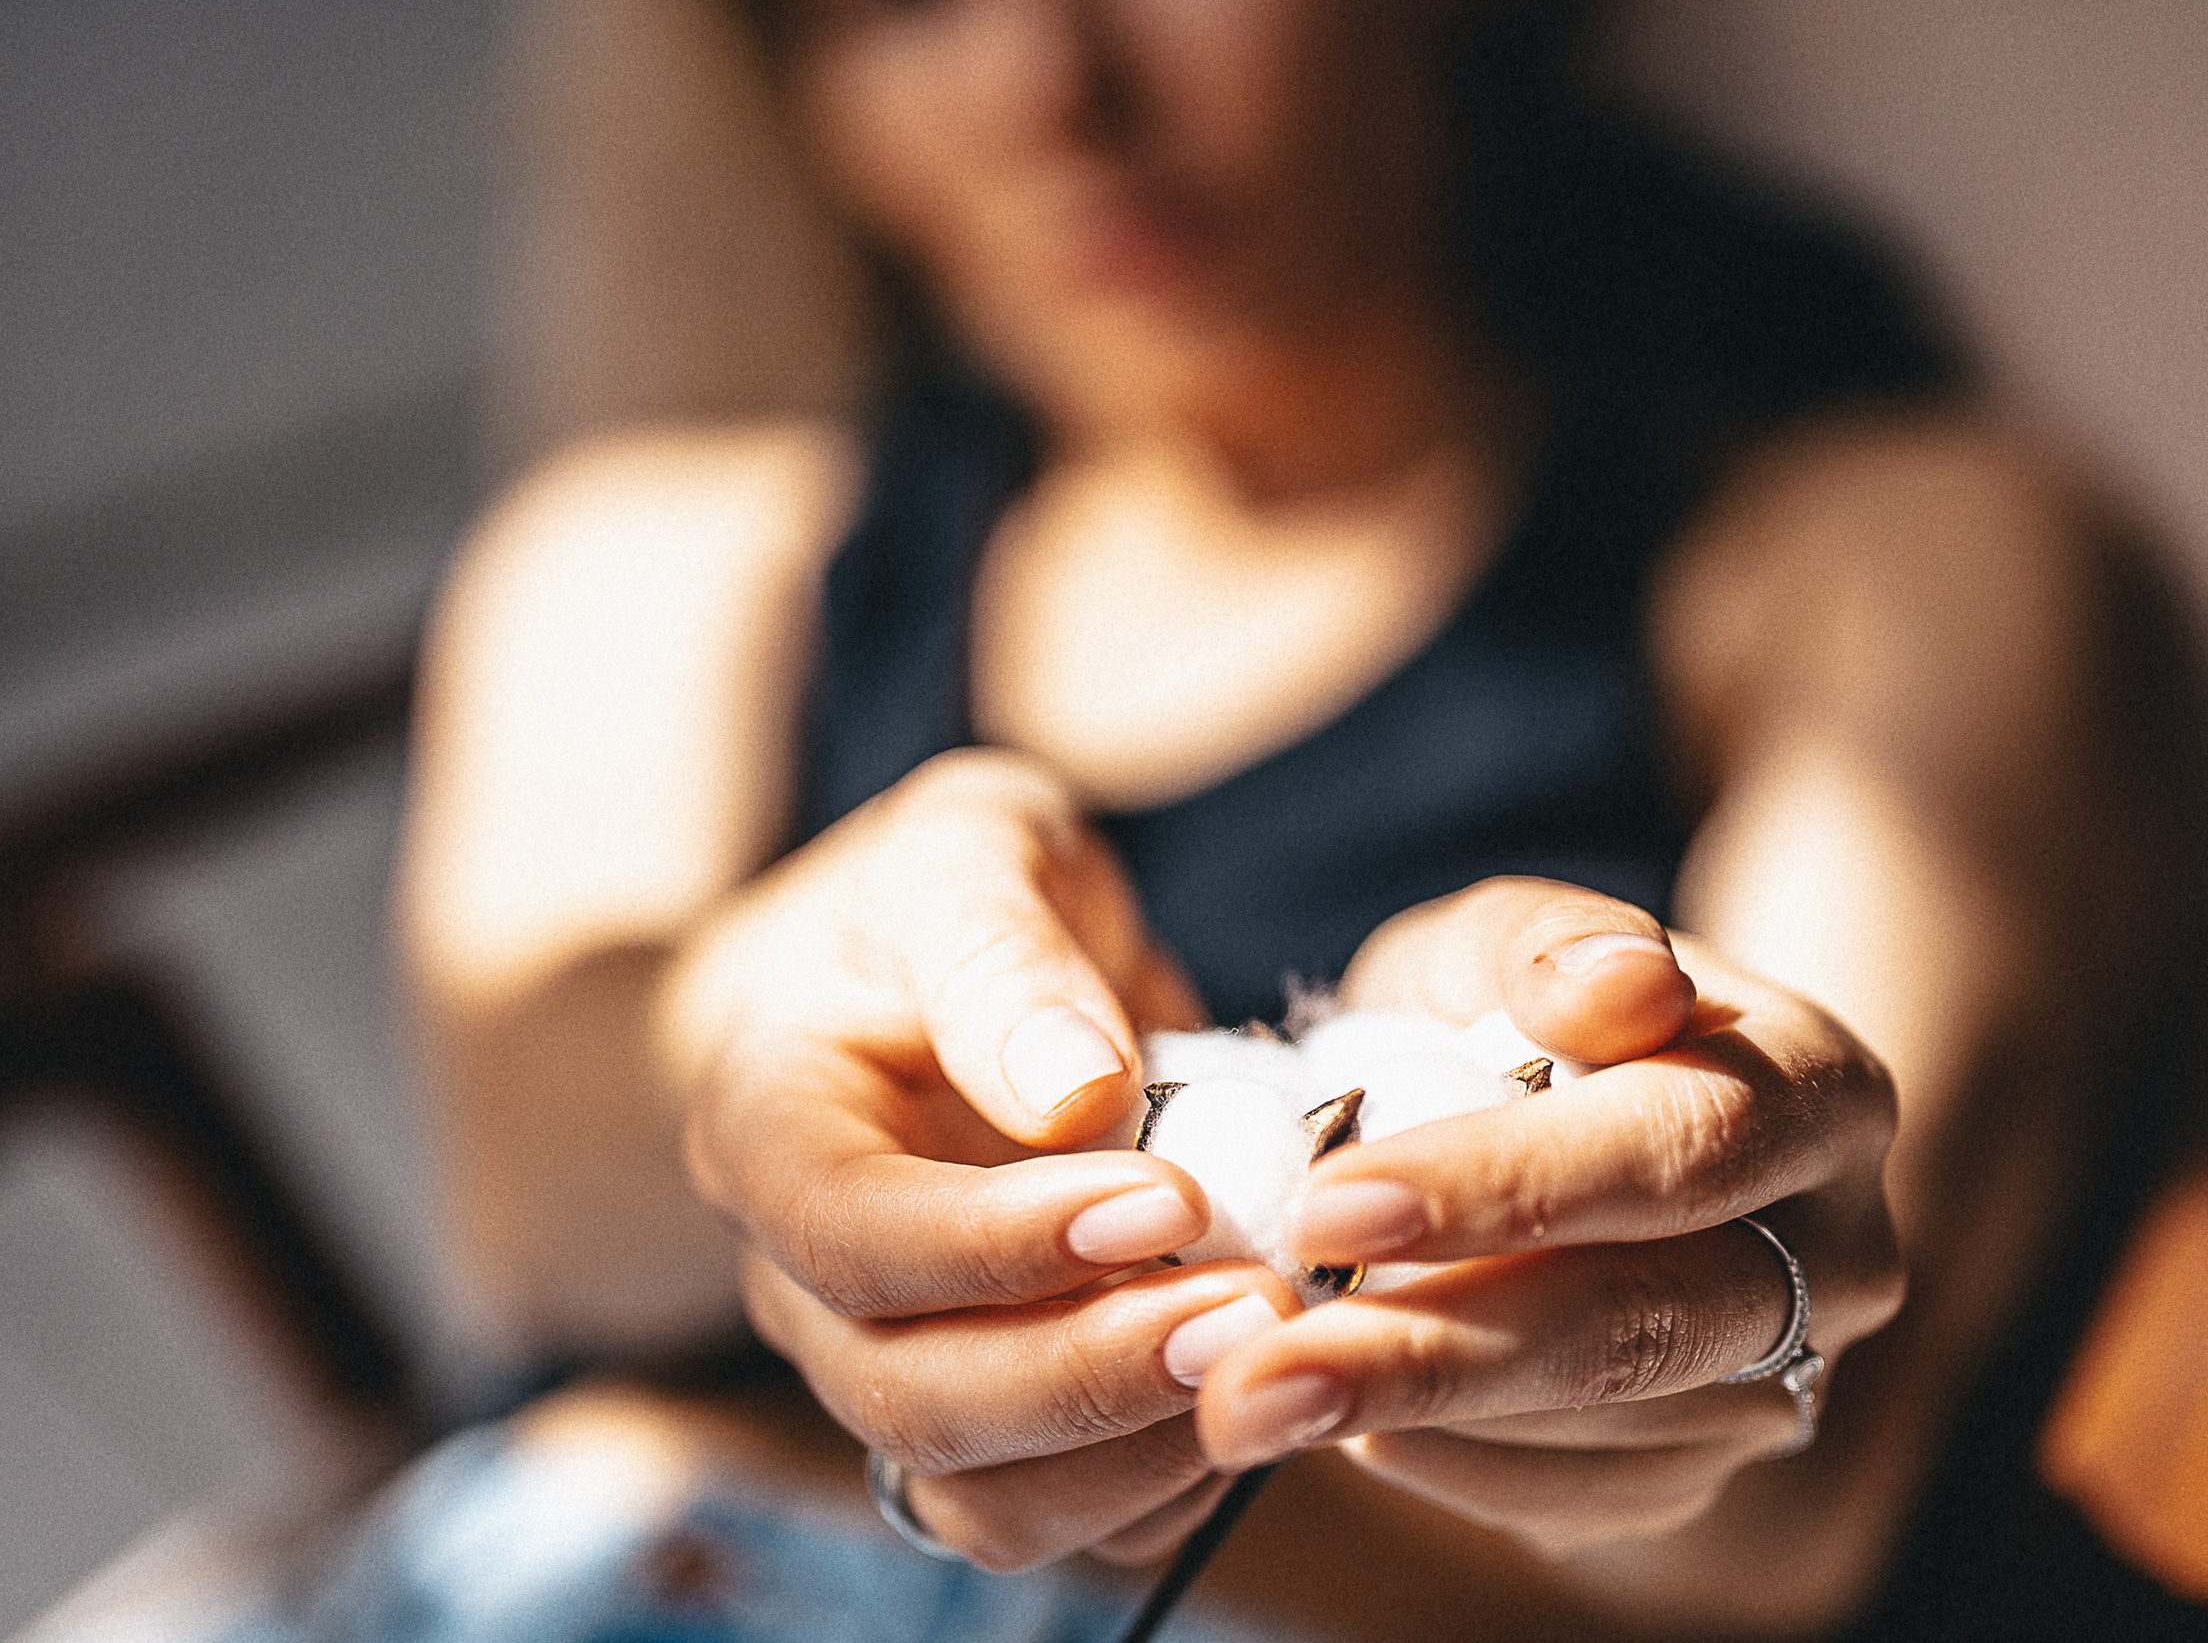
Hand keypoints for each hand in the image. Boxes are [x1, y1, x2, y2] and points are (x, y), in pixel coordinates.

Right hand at [663, 748, 1298, 1569]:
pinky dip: (1166, 1484)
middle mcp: (806, 1282)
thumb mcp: (970, 854)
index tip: (1169, 1198)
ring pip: (977, 1497)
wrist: (954, 968)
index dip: (999, 1241)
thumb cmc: (953, 896)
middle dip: (1083, 1372)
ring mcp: (893, 1366)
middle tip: (1256, 1307)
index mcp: (769, 1132)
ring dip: (1131, 1451)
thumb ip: (1003, 957)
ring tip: (1275, 1355)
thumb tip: (1077, 1095)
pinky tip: (1267, 1389)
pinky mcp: (994, 1422)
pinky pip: (1063, 1516)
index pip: (850, 1234)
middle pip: (905, 1396)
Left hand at [1189, 878, 1904, 1553]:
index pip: (1678, 1148)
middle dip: (1434, 1351)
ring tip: (1249, 1397)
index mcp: (1818, 1088)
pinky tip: (1340, 1420)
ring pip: (1602, 1431)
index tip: (1331, 1206)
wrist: (1559, 1134)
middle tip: (1259, 1373)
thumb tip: (1621, 985)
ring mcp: (1783, 1381)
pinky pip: (1574, 1497)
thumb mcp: (1505, 944)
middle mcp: (1837, 1251)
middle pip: (1646, 1323)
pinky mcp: (1703, 1473)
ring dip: (1411, 1418)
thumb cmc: (1514, 1020)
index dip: (1508, 1185)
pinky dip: (1443, 1465)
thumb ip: (1546, 945)